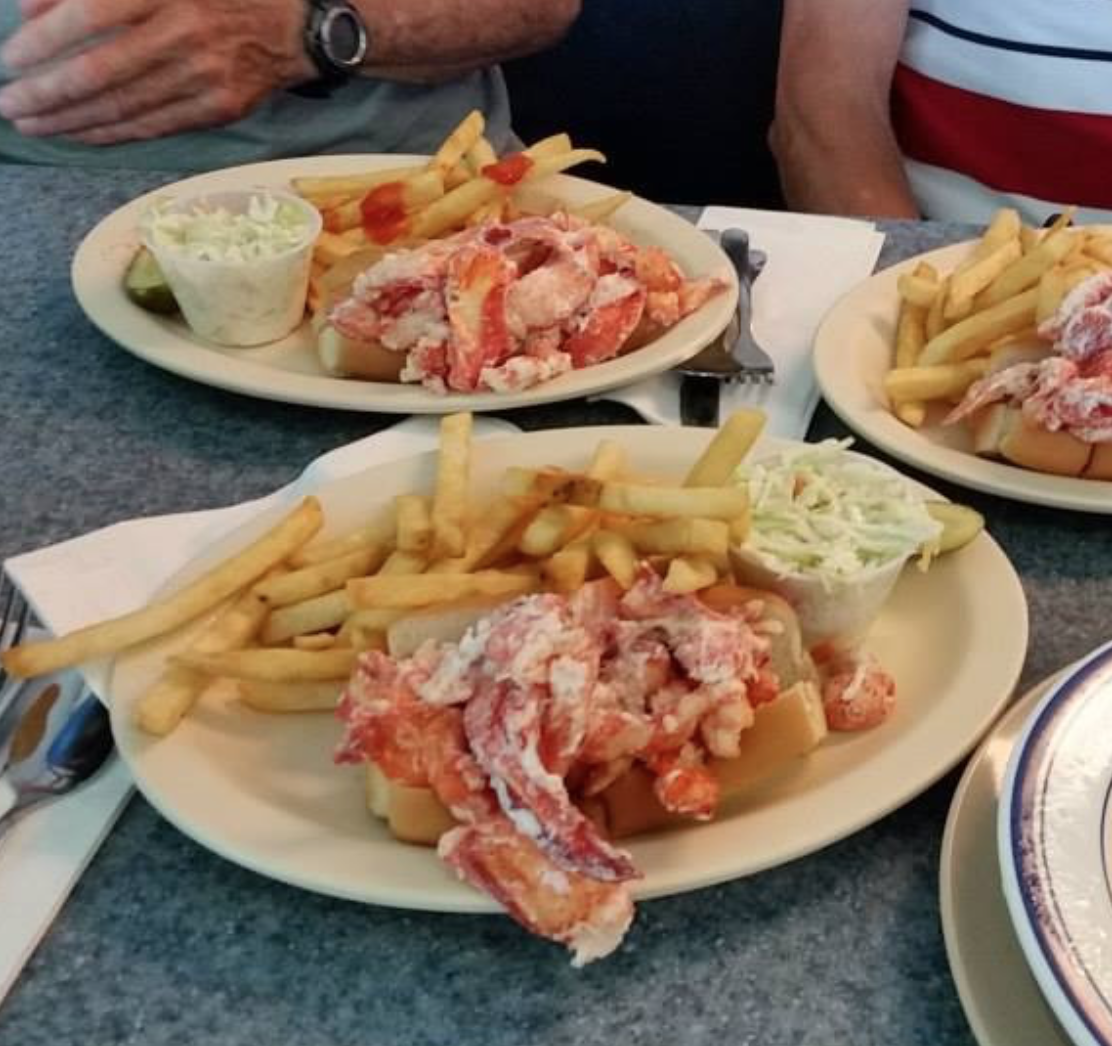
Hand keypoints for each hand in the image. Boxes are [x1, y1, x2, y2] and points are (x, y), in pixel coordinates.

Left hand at [0, 0, 316, 144]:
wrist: (292, 25)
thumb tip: (32, 10)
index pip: (90, 16)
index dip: (45, 43)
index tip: (10, 60)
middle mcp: (184, 33)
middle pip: (101, 72)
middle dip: (48, 93)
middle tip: (9, 105)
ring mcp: (205, 77)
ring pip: (125, 107)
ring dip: (71, 120)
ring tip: (33, 124)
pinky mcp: (220, 108)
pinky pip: (155, 126)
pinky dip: (112, 133)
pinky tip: (80, 134)